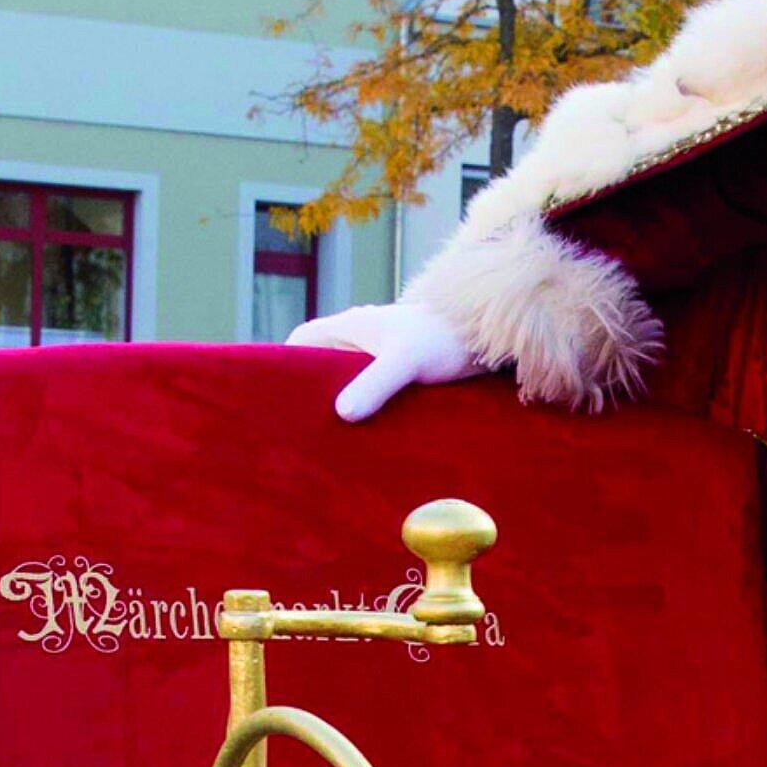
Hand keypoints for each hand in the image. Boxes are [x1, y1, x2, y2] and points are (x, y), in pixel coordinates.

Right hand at [285, 303, 484, 422]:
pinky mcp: (402, 372)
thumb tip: (342, 414)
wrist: (490, 336)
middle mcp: (362, 338)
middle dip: (311, 392)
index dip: (284, 364)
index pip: (302, 341)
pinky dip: (366, 408)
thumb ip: (376, 384)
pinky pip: (372, 390)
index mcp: (352, 326)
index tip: (277, 398)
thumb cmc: (446, 339)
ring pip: (348, 380)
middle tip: (301, 430)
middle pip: (322, 364)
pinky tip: (368, 437)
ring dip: (342, 403)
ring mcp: (382, 354)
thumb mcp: (407, 361)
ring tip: (331, 440)